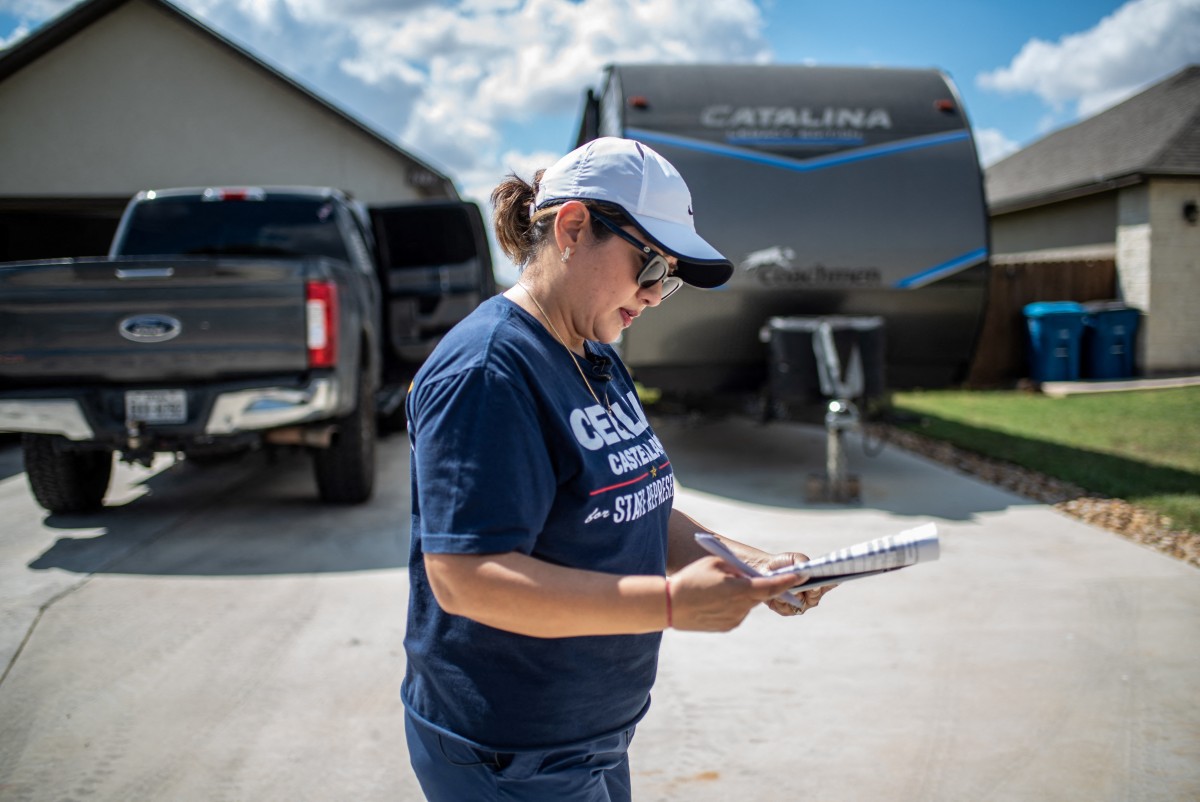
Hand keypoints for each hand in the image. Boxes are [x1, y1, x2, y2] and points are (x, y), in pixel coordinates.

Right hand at [668, 557, 802, 631]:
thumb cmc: (691, 579)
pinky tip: (711, 600)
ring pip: (745, 603)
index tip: (802, 576)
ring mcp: (735, 619)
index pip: (771, 586)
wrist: (669, 605)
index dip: (788, 581)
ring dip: (739, 594)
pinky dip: (730, 605)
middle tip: (739, 575)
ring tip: (714, 589)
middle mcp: (742, 607)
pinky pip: (735, 612)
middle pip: (758, 594)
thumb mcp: (715, 563)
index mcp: (741, 590)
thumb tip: (749, 575)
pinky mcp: (726, 627)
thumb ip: (737, 568)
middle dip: (756, 584)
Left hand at [756, 551, 836, 616]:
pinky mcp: (786, 610)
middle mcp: (811, 596)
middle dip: (812, 591)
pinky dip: (782, 600)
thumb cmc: (784, 563)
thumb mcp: (795, 558)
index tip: (835, 579)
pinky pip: (787, 608)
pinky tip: (777, 594)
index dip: (833, 582)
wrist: (765, 570)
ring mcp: (800, 605)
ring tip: (789, 587)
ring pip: (801, 603)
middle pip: (815, 597)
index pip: (831, 583)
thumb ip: (803, 562)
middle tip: (811, 585)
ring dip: (794, 594)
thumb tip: (807, 575)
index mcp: (818, 582)